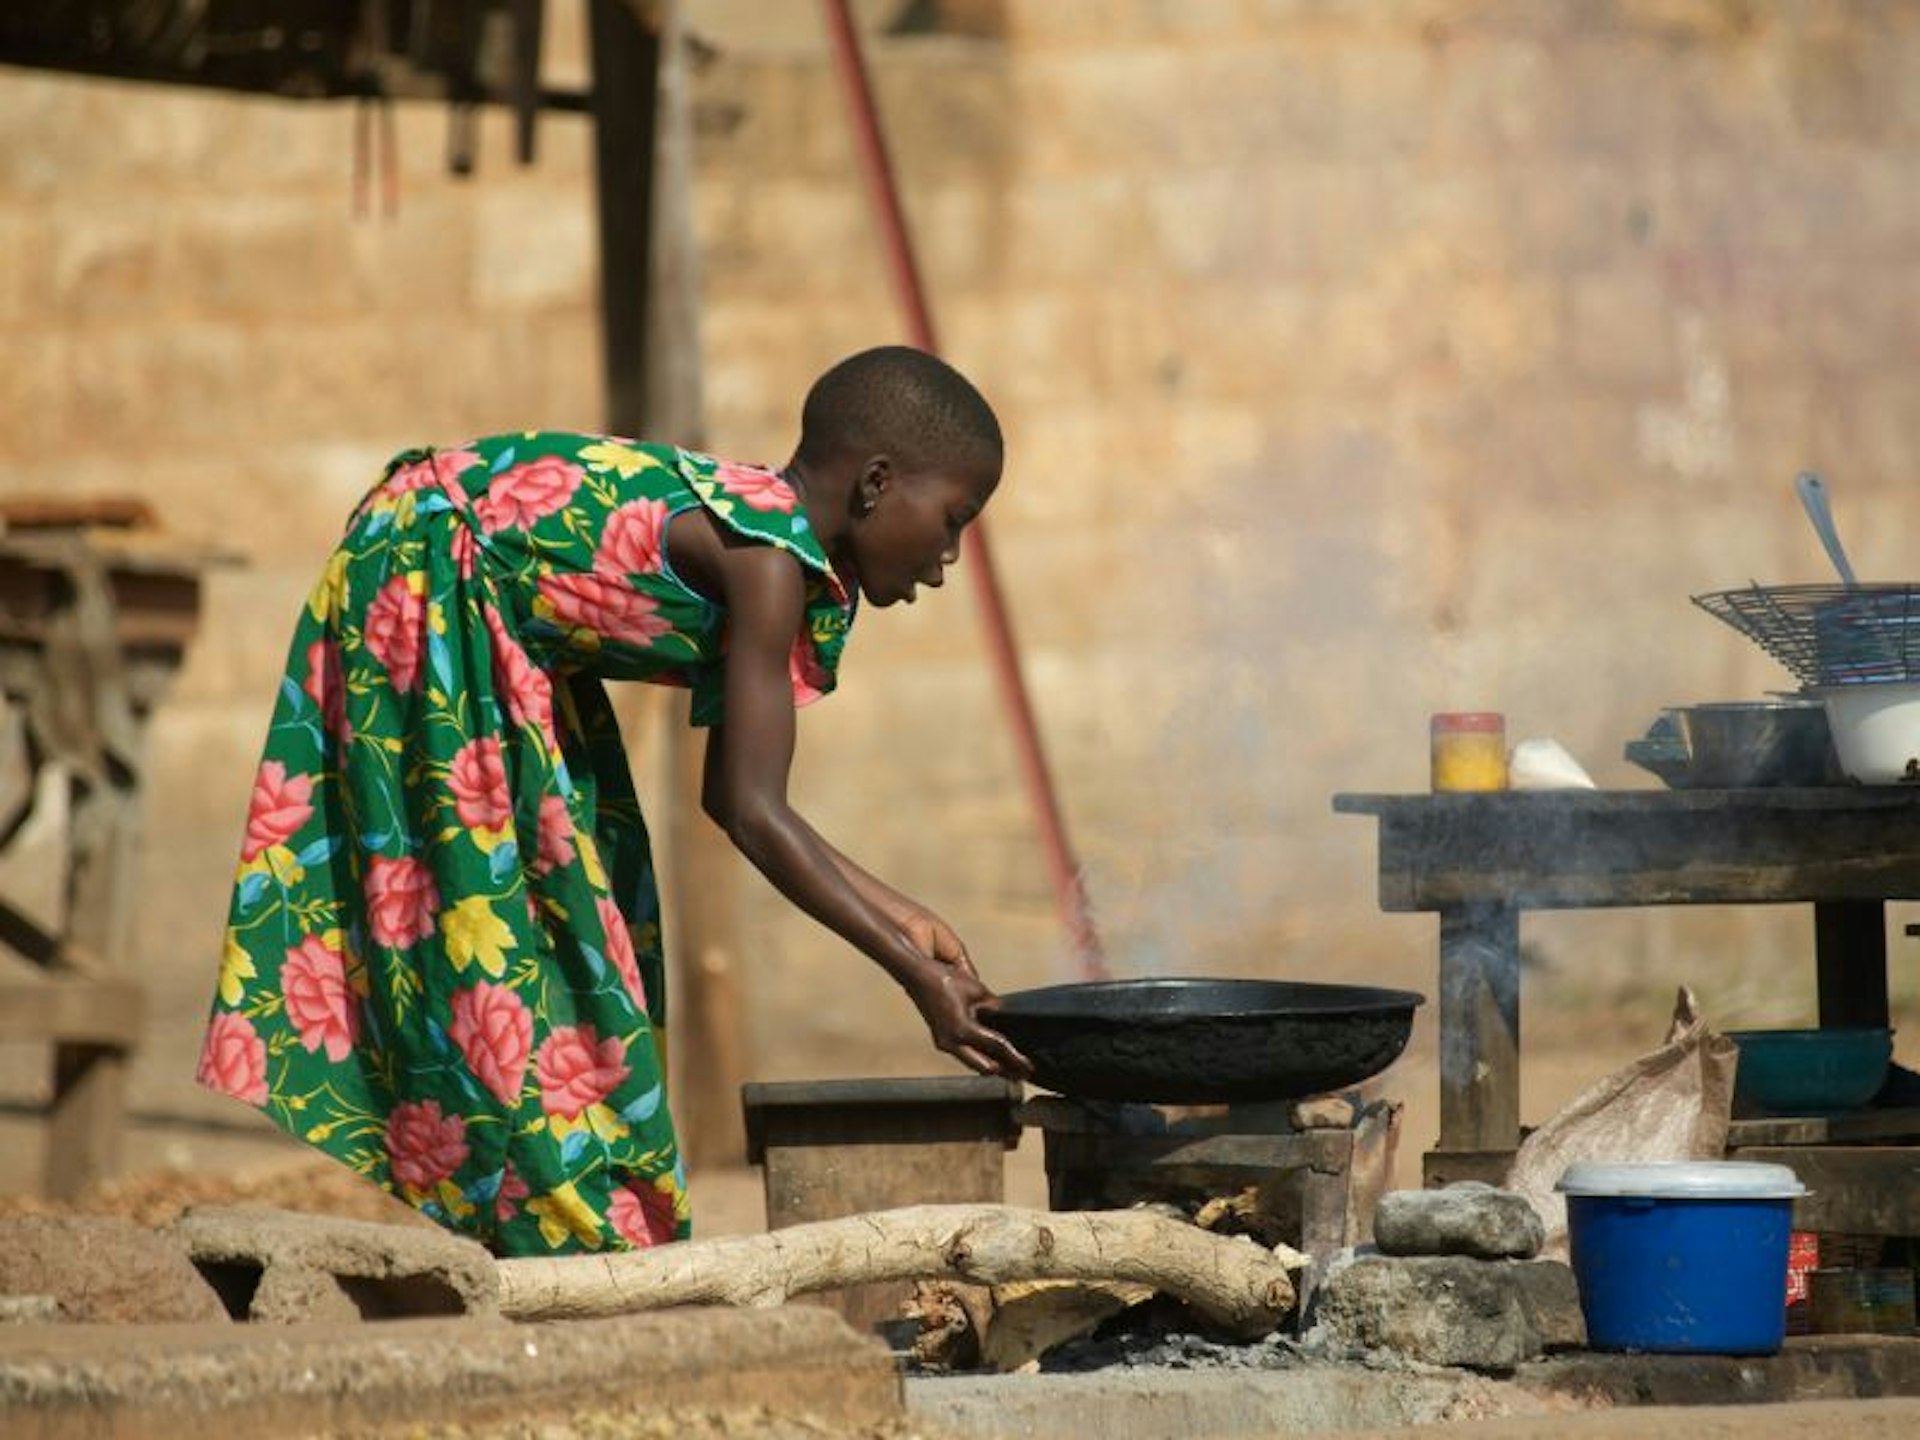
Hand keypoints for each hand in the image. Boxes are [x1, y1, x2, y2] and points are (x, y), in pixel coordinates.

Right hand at [896, 918, 1031, 1079]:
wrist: (918, 976)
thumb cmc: (944, 980)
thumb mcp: (978, 990)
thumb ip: (994, 1007)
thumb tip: (1003, 1017)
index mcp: (962, 1029)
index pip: (997, 1048)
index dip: (1016, 1058)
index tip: (1029, 1067)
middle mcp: (952, 1042)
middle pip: (985, 1067)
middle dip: (1005, 1070)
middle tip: (1021, 1073)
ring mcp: (945, 1043)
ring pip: (974, 1063)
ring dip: (991, 1064)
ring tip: (1010, 1066)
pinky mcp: (942, 1040)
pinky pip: (965, 1054)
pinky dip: (979, 1056)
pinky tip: (991, 1054)